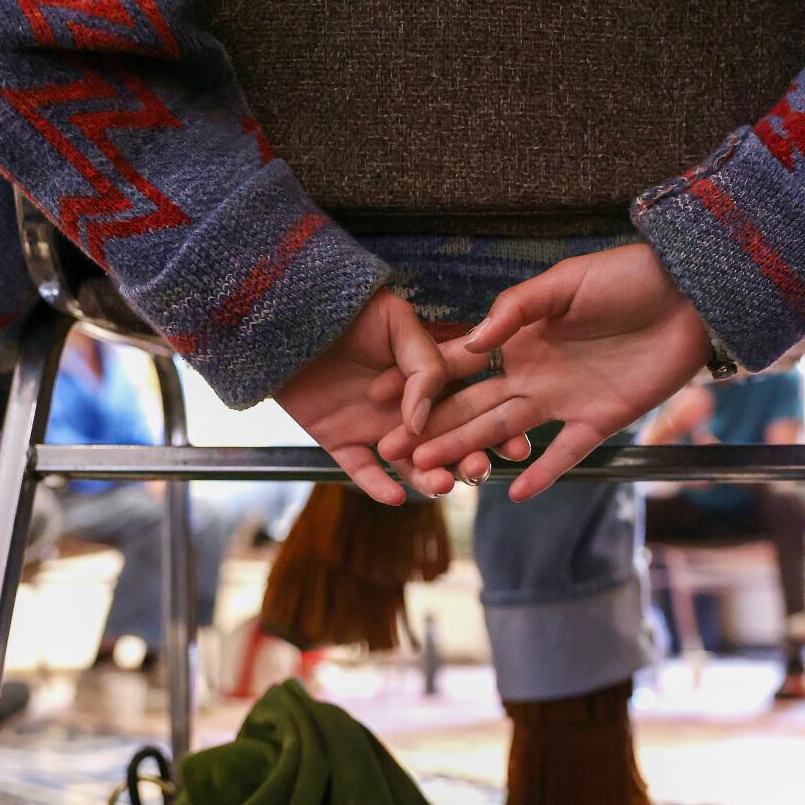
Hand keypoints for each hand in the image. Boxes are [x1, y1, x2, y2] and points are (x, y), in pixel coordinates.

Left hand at [275, 289, 477, 503]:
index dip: (495, 428)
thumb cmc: (347, 309)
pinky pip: (363, 472)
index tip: (516, 446)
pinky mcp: (341, 442)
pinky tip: (396, 495)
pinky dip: (379, 487)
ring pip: (411, 463)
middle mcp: (407, 407)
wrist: (287, 315)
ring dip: (429, 477)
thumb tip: (422, 420)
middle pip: (447, 442)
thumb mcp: (396, 323)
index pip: (470, 408)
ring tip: (441, 484)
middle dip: (467, 460)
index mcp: (429, 378)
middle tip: (478, 470)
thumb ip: (423, 366)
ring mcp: (376, 427)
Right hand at [382, 244, 711, 501]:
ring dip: (469, 453)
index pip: (459, 366)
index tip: (378, 400)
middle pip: (472, 407)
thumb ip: (518, 309)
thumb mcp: (565, 282)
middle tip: (390, 452)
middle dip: (430, 431)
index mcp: (519, 339)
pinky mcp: (601, 420)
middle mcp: (533, 373)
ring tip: (432, 476)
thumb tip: (472, 342)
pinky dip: (542, 474)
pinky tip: (511, 492)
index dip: (421, 385)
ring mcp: (564, 400)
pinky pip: (566, 453)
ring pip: (506, 433)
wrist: (688, 296)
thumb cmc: (626, 277)